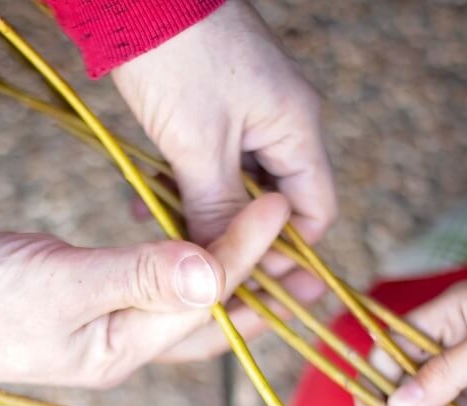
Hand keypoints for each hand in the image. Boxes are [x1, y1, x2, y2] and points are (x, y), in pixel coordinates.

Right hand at [0, 194, 288, 385]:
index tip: (279, 211)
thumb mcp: (59, 285)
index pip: (207, 304)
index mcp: (121, 351)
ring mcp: (93, 326)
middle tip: (307, 259)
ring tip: (262, 249)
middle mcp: (117, 347)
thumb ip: (137, 278)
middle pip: (207, 322)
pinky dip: (172, 263)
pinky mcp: (71, 300)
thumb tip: (215, 278)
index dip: (248, 255)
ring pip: (176, 303)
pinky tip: (182, 242)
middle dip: (260, 290)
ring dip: (220, 276)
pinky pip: (143, 285)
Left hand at [112, 0, 334, 259]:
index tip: (255, 288)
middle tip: (200, 271)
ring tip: (165, 234)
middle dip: (239, 239)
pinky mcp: (215, 102)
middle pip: (276, 204)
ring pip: (239, 184)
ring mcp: (250, 109)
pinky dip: (188, 185)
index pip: (315, 213)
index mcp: (297, 128)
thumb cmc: (177, 55)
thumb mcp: (197, 145)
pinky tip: (151, 200)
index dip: (290, 256)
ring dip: (206, 214)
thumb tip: (225, 266)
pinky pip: (213, 160)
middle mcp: (283, 120)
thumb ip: (216, 209)